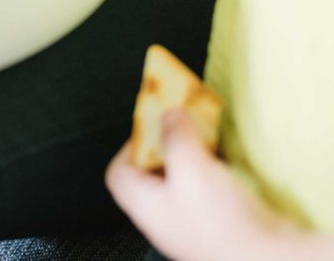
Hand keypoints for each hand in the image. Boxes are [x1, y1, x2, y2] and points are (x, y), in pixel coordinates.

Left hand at [106, 110, 309, 260]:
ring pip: (180, 182)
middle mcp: (163, 218)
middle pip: (151, 175)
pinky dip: (211, 175)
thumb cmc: (223, 224)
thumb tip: (168, 116)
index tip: (151, 127)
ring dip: (191, 159)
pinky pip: (205, 194)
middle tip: (182, 128)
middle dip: (165, 147)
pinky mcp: (217, 227)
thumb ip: (175, 137)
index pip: (118, 172)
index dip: (130, 146)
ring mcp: (190, 224)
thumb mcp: (191, 168)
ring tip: (206, 142)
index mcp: (144, 206)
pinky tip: (226, 166)